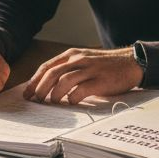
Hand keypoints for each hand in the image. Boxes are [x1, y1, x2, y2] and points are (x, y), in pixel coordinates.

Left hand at [23, 47, 142, 103]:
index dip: (35, 80)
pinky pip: (81, 89)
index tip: (27, 92)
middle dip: (40, 88)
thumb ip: (68, 69)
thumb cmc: (105, 66)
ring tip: (51, 103)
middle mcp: (79, 59)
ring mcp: (90, 69)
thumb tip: (47, 85)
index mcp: (72, 54)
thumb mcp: (84, 61)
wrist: (131, 62)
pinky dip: (72, 98)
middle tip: (36, 100)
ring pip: (64, 80)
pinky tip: (71, 102)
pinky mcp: (100, 80)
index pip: (47, 66)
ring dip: (54, 93)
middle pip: (52, 73)